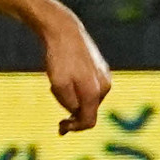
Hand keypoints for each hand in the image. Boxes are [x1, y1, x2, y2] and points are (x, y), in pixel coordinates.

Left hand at [44, 13, 112, 135]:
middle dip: (73, 113)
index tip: (60, 127)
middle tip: (55, 103)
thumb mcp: (57, 86)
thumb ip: (69, 104)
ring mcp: (104, 76)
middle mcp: (105, 86)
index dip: (74, 128)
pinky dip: (77, 88)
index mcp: (95, 92)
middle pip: (89, 111)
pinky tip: (65, 75)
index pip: (89, 122)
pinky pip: (89, 87)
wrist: (64, 30)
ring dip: (74, 99)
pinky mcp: (101, 68)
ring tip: (57, 84)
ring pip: (89, 98)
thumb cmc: (58, 58)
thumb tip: (76, 113)